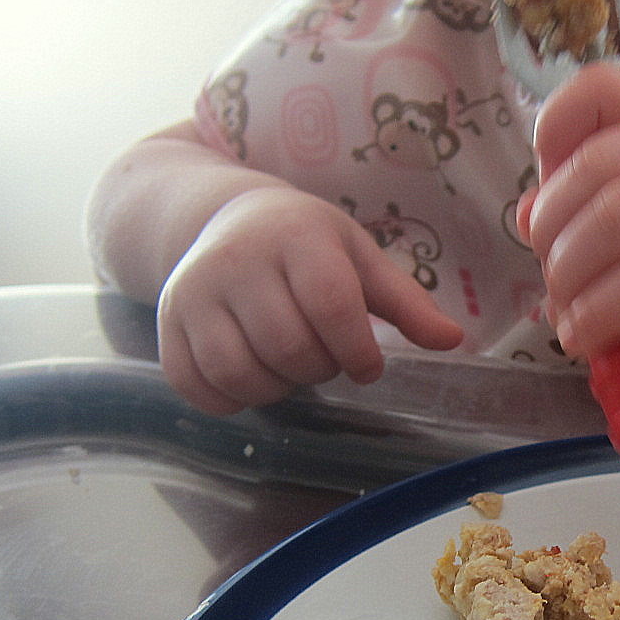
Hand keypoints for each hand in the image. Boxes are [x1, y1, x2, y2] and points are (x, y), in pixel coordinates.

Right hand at [156, 185, 462, 413]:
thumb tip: (453, 341)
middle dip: (319, 369)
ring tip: (290, 364)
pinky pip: (198, 386)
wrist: (224, 220)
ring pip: (240, 373)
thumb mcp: (360, 259)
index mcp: (296, 237)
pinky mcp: (166, 324)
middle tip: (325, 357)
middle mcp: (237, 261)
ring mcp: (193, 292)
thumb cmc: (307, 245)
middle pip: (287, 347)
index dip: (357, 350)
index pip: (330, 304)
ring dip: (278, 388)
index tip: (367, 364)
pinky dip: (232, 400)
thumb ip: (406, 303)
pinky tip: (254, 376)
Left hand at [522, 64, 619, 380]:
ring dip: (569, 274)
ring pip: (614, 220)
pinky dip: (598, 313)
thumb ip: (600, 201)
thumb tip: (527, 216)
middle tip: (550, 271)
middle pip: (595, 167)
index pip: (601, 88)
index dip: (553, 128)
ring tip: (564, 311)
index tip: (544, 189)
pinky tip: (584, 334)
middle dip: (551, 227)